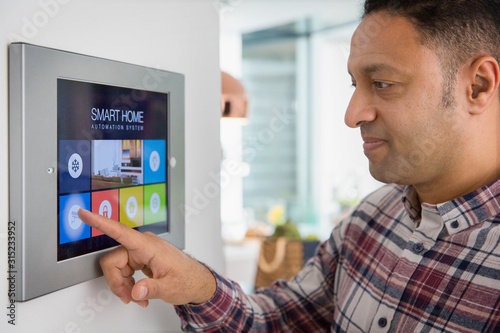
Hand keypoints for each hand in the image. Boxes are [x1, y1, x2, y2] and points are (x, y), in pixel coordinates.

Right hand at [78, 209, 216, 307]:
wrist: (196, 281)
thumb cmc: (187, 279)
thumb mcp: (170, 288)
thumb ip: (152, 289)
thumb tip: (136, 291)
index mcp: (148, 246)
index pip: (120, 231)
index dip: (100, 222)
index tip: (84, 213)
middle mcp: (142, 245)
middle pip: (111, 261)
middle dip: (116, 282)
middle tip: (128, 297)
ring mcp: (140, 251)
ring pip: (116, 268)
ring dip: (123, 286)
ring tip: (137, 297)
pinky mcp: (140, 258)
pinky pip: (123, 270)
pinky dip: (127, 284)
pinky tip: (138, 292)